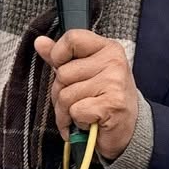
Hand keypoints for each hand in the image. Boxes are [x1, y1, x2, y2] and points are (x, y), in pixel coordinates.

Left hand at [35, 29, 137, 160]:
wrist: (128, 130)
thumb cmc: (104, 99)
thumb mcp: (84, 72)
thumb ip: (62, 57)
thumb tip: (39, 42)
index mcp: (107, 48)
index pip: (72, 38)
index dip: (58, 55)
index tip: (63, 68)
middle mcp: (113, 62)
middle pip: (63, 73)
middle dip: (60, 93)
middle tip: (75, 102)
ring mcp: (114, 82)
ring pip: (66, 95)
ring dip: (66, 112)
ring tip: (81, 114)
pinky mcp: (112, 104)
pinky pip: (75, 111)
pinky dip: (77, 121)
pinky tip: (89, 122)